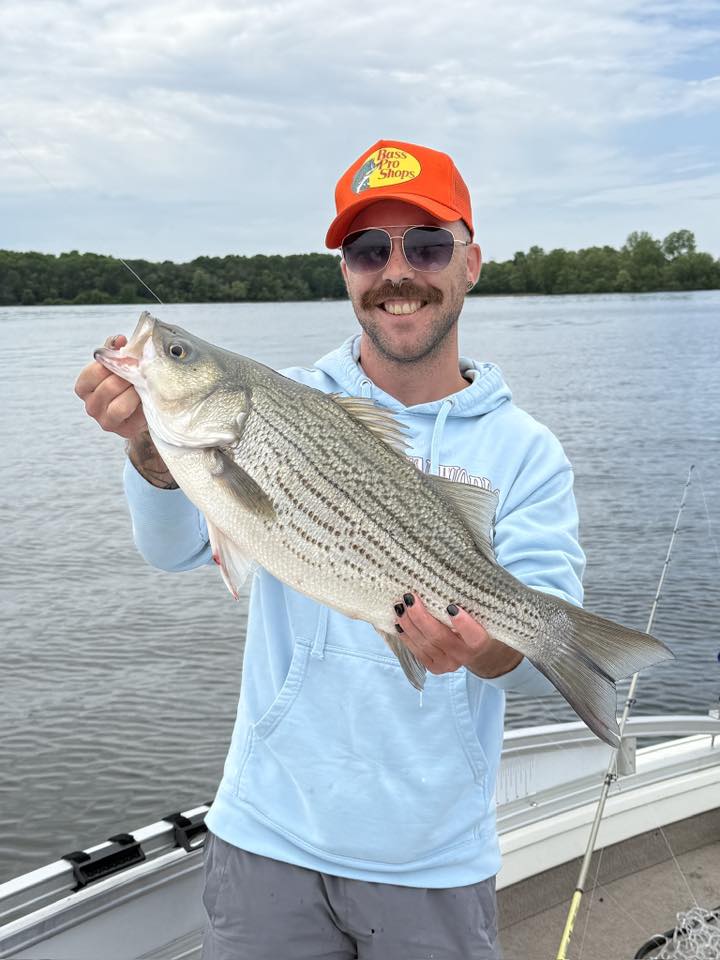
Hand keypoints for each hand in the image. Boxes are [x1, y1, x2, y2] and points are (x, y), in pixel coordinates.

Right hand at [74, 334, 146, 438]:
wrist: (145, 407)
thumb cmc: (128, 383)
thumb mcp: (118, 365)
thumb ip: (114, 351)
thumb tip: (118, 340)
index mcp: (85, 387)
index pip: (92, 373)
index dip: (110, 364)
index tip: (126, 357)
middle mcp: (91, 406)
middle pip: (109, 387)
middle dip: (128, 377)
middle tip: (141, 371)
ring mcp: (105, 420)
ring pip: (119, 404)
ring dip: (134, 392)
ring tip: (143, 385)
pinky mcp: (123, 430)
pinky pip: (132, 415)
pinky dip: (139, 404)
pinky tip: (145, 397)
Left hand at [393, 593, 522, 678]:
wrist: (477, 650)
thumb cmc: (477, 621)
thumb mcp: (480, 611)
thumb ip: (470, 598)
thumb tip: (453, 568)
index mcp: (480, 641)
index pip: (474, 635)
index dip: (463, 623)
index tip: (451, 606)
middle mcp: (464, 655)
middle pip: (439, 637)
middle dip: (421, 617)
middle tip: (410, 597)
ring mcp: (448, 664)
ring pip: (424, 643)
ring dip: (408, 624)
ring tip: (400, 606)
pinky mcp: (435, 667)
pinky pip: (417, 651)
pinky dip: (406, 635)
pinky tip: (399, 621)